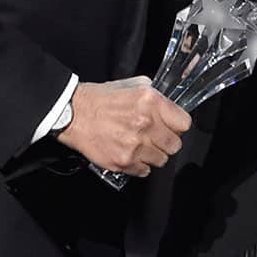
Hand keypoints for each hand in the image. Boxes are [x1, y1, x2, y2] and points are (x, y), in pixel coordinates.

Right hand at [56, 76, 190, 176]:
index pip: (184, 123)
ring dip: (153, 154)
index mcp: (150, 102)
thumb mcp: (130, 86)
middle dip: (166, 142)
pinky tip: (129, 153)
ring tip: (140, 146)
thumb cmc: (98, 99)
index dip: (177, 125)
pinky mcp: (123, 162)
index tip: (171, 126)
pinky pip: (144, 171)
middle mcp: (146, 124)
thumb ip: (152, 94)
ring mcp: (135, 145)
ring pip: (161, 160)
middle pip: (175, 145)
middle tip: (155, 138)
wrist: (72, 114)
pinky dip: (139, 165)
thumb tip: (166, 105)